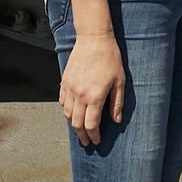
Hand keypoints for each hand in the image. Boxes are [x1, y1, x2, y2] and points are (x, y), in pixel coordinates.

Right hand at [61, 32, 128, 147]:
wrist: (93, 39)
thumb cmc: (110, 58)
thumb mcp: (120, 81)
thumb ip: (117, 103)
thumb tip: (116, 120)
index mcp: (95, 96)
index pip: (91, 124)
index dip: (94, 136)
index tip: (97, 141)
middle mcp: (80, 95)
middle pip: (76, 123)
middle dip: (82, 135)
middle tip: (86, 142)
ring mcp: (70, 88)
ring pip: (67, 114)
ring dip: (73, 125)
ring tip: (79, 130)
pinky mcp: (64, 81)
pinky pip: (62, 101)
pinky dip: (66, 110)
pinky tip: (72, 112)